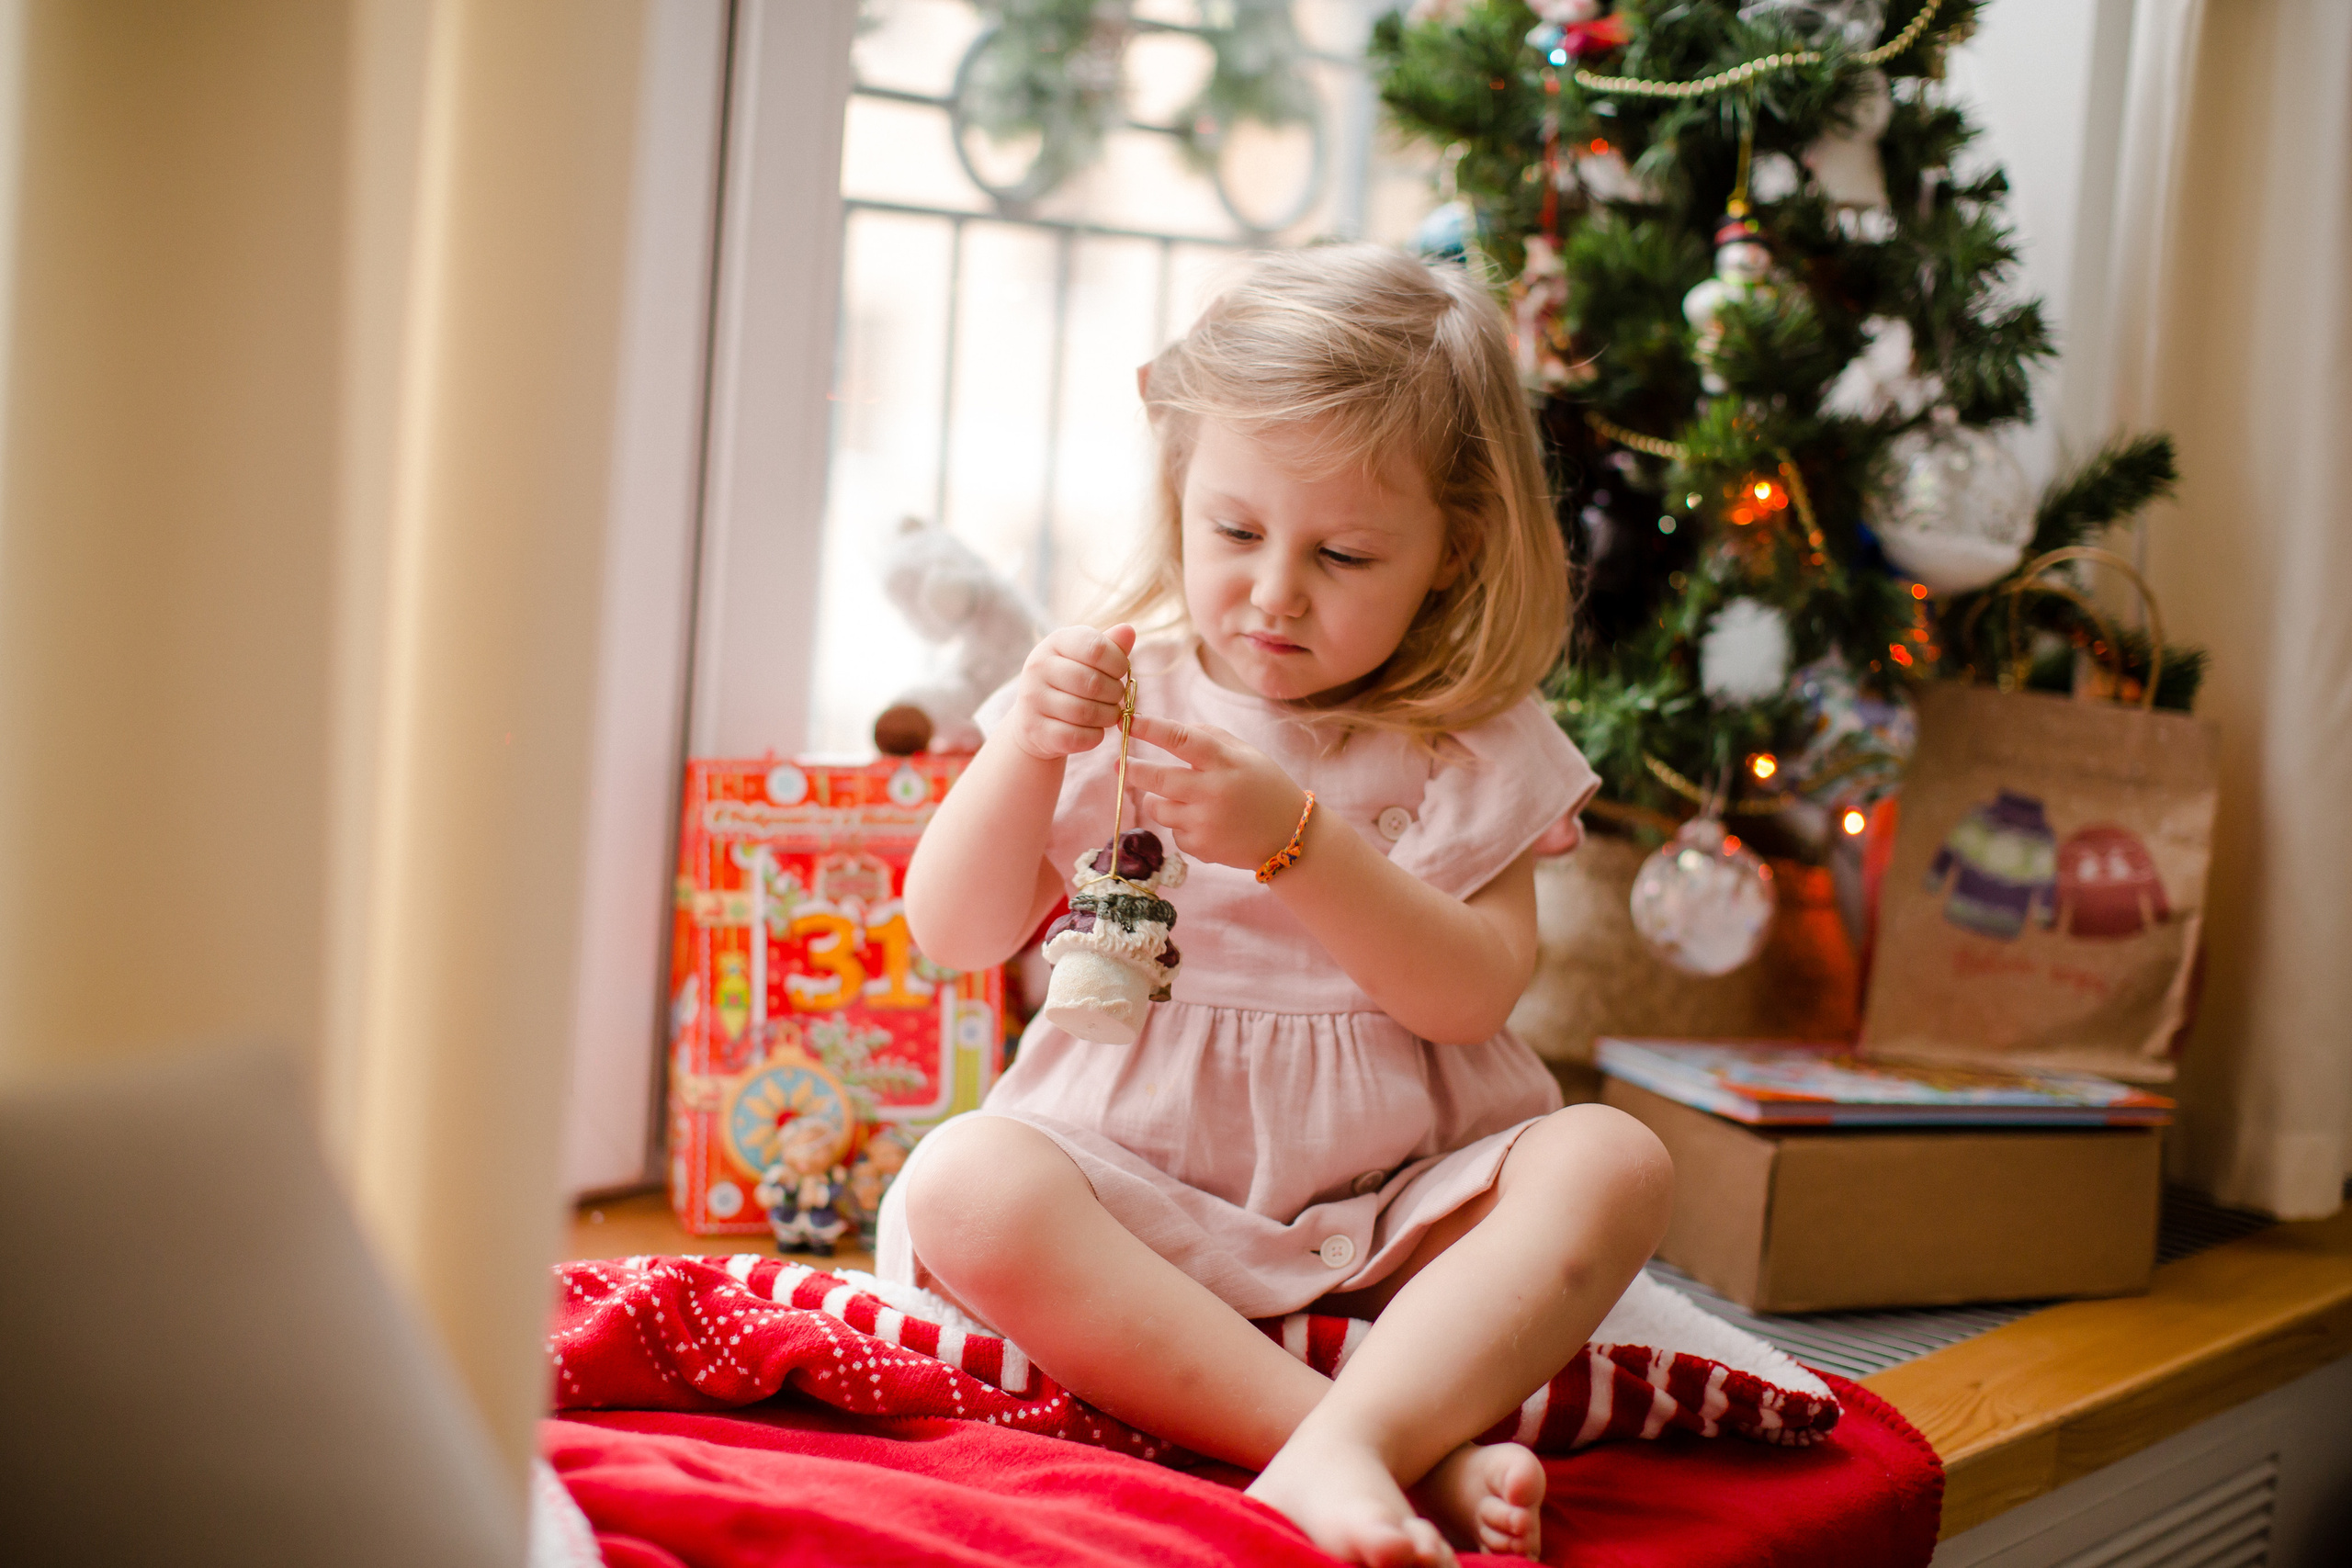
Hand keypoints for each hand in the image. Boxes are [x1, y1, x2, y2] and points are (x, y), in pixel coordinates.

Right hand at [998, 624, 1135, 762]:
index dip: (1118, 663)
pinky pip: (1078, 737)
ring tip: (1109, 713)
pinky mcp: (1035, 730)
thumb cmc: (1071, 682)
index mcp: (1055, 642)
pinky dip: (1095, 736)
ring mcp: (1032, 699)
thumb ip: (1109, 646)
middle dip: (1115, 693)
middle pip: (1093, 683)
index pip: (1096, 648)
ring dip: (1108, 716)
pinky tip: (1094, 730)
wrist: (1034, 719)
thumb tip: (1128, 630)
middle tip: (1117, 697)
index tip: (1120, 672)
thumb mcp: (1087, 659)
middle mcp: (1038, 667)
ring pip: (1087, 712)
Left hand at [1125, 714, 1306, 872]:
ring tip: (1181, 797)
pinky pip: (1173, 831)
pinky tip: (1206, 823)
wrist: (1290, 837)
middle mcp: (1213, 792)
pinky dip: (1181, 824)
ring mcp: (1205, 823)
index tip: (1127, 721)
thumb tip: (1169, 728)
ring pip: (1157, 807)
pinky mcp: (1201, 847)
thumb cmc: (1265, 788)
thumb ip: (1210, 737)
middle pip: (1156, 778)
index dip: (1150, 728)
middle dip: (1132, 768)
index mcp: (1225, 762)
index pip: (1180, 739)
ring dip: (1158, 799)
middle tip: (1120, 763)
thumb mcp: (1246, 754)